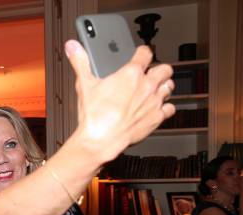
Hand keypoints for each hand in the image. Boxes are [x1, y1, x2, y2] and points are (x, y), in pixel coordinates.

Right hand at [65, 40, 174, 162]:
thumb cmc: (95, 116)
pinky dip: (165, 107)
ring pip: (169, 86)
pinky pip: (170, 108)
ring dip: (164, 86)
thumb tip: (73, 47)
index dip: (143, 52)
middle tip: (151, 73)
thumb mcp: (84, 85)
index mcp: (131, 74)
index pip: (145, 53)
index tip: (141, 54)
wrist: (101, 140)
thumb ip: (80, 62)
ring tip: (156, 88)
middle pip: (164, 69)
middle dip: (158, 69)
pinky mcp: (157, 118)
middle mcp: (146, 86)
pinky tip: (157, 108)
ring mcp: (153, 102)